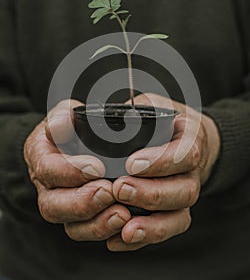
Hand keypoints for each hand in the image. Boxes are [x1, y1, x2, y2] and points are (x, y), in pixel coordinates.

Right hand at [24, 99, 130, 240]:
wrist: (73, 144)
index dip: (71, 171)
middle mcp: (48, 186)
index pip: (48, 169)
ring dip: (97, 223)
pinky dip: (107, 230)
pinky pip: (89, 231)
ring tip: (122, 214)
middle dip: (83, 202)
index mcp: (41, 157)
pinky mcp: (81, 217)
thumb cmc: (70, 127)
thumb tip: (60, 127)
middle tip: (110, 192)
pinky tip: (127, 222)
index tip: (97, 167)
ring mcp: (64, 205)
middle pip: (55, 205)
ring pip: (71, 225)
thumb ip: (62, 117)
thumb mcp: (65, 114)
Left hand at [107, 93, 219, 250]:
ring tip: (124, 228)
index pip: (184, 153)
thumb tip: (112, 116)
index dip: (161, 161)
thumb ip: (139, 108)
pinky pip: (167, 230)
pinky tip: (119, 240)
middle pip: (183, 190)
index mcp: (190, 141)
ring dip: (152, 224)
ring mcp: (185, 194)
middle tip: (120, 189)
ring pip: (178, 215)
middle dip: (151, 193)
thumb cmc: (165, 123)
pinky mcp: (175, 211)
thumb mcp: (154, 105)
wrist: (185, 141)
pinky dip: (145, 238)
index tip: (131, 164)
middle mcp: (192, 172)